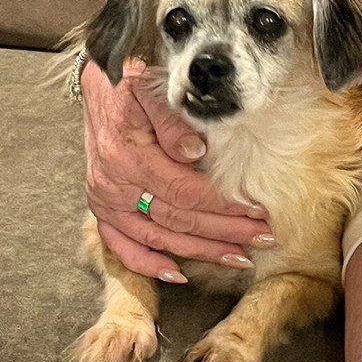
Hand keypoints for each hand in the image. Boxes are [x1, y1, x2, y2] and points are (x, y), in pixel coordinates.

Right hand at [80, 58, 274, 282]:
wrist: (97, 86)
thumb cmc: (129, 87)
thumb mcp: (151, 90)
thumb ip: (173, 122)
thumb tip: (197, 152)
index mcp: (128, 157)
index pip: (185, 193)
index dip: (223, 206)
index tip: (257, 212)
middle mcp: (114, 186)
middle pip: (178, 220)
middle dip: (225, 233)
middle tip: (263, 238)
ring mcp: (105, 202)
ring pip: (158, 238)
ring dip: (201, 252)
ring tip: (239, 258)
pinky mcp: (101, 210)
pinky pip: (122, 247)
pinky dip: (148, 264)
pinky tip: (178, 274)